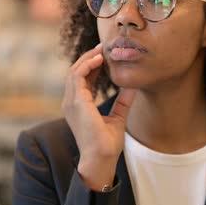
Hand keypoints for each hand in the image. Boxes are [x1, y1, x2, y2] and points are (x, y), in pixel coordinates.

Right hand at [62, 43, 135, 189]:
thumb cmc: (107, 143)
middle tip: (103, 47)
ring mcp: (71, 102)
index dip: (92, 65)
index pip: (82, 79)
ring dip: (88, 58)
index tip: (105, 56)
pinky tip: (99, 59)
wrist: (101, 157)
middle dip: (89, 57)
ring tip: (102, 50)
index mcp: (78, 106)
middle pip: (76, 71)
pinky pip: (77, 76)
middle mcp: (71, 102)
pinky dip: (87, 65)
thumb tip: (134, 88)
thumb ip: (123, 102)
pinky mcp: (76, 102)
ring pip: (75, 70)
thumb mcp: (118, 117)